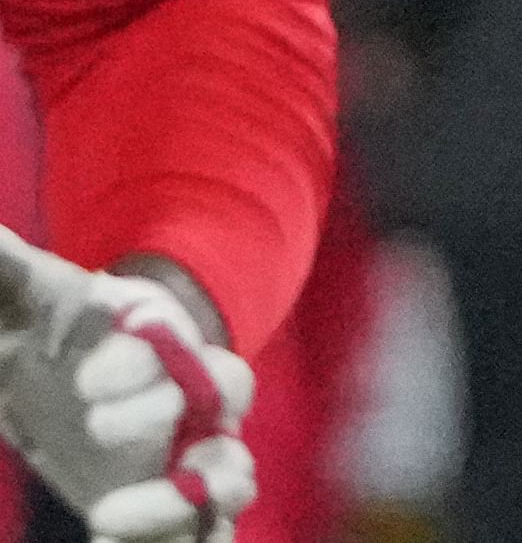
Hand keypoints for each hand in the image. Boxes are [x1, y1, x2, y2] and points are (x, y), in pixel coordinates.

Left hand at [0, 233, 254, 540]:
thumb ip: (11, 271)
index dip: (145, 359)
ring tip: (108, 515)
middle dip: (159, 411)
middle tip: (91, 423)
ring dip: (185, 499)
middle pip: (224, 398)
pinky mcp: (183, 510)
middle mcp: (201, 395)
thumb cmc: (64, 336)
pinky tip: (105, 540)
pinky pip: (208, 536)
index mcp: (170, 337)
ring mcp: (199, 455)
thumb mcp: (32, 303)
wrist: (83, 384)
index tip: (86, 377)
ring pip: (234, 476)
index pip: (183, 342)